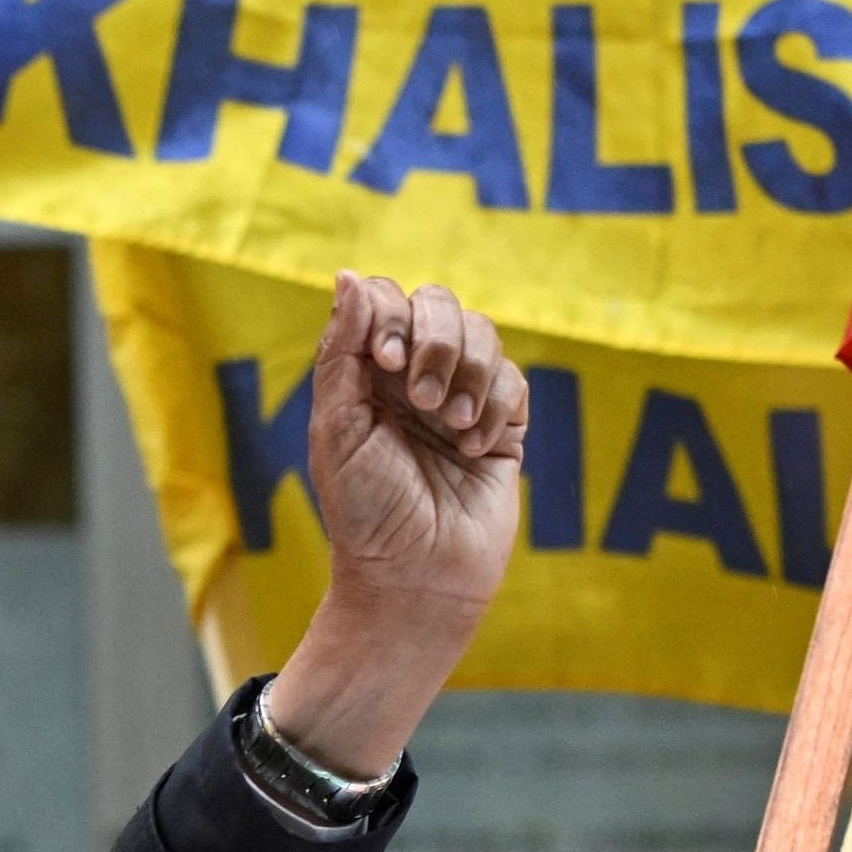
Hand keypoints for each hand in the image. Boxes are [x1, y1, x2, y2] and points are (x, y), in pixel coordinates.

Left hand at [269, 273, 529, 778]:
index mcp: (363, 375)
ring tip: (452, 428)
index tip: (380, 362)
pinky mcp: (502, 427)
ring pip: (484, 333)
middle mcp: (411, 379)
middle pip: (439, 303)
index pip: (383, 299)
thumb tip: (349, 275)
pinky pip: (514, 381)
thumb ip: (340, 352)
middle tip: (421, 400)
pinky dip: (496, 407)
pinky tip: (473, 449)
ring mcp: (460, 399)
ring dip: (468, 374)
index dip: (388, 315)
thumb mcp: (337, 429)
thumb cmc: (365, 512)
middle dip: (434, 342)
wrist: (415, 577)